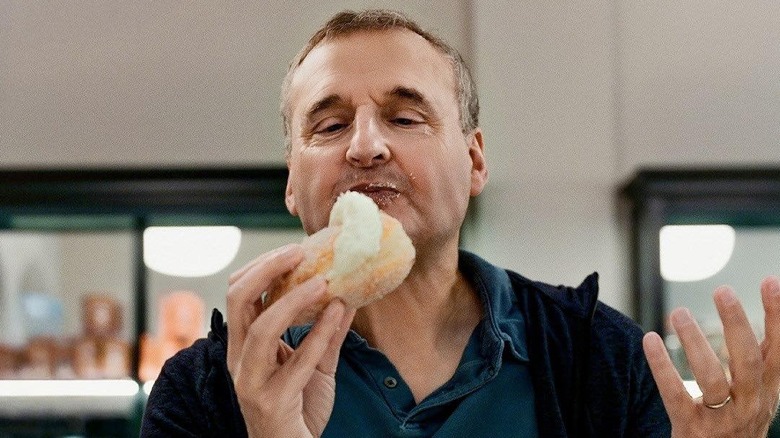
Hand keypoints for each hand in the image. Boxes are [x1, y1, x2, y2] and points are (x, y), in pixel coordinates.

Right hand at [226, 244, 355, 437]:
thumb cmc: (299, 408)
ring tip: (322, 281)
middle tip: (298, 252)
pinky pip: (296, 362)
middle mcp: (240, 358)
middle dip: (267, 270)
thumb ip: (327, 334)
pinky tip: (337, 314)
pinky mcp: (272, 400)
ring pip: (260, 329)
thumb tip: (346, 298)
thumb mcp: (316, 364)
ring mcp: (251, 380)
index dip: (261, 267)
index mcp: (244, 345)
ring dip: (292, 299)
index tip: (293, 250)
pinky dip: (318, 334)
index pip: (240, 293)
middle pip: (238, 300)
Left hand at [643, 276, 779, 437]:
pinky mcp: (691, 428)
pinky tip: (649, 340)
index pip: (778, 349)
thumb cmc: (737, 422)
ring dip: (695, 342)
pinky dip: (661, 366)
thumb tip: (754, 311)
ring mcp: (722, 419)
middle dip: (738, 324)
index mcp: (768, 391)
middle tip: (722, 290)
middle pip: (748, 361)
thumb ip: (755, 359)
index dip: (777, 316)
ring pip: (711, 378)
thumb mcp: (756, 394)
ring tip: (679, 313)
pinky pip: (674, 393)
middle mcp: (750, 404)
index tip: (771, 282)